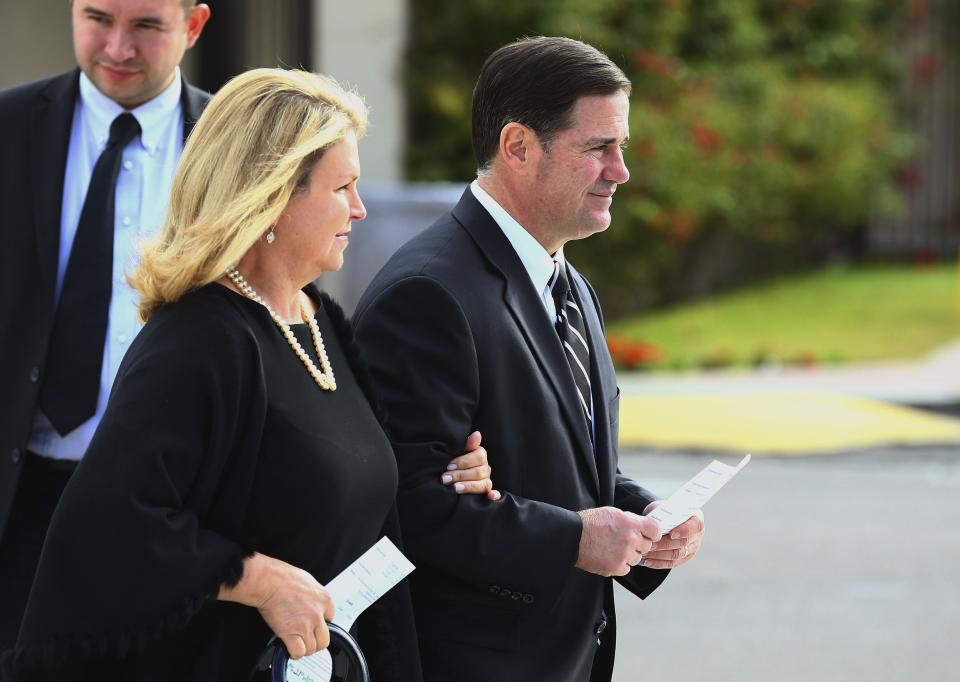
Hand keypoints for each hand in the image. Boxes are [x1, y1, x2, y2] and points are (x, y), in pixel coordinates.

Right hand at [219, 553, 334, 658]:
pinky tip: (290, 648)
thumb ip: (314, 595)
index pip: (331, 618)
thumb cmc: (283, 577)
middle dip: (315, 641)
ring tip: (297, 643)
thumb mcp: (308, 580)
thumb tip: (312, 601)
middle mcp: (317, 614)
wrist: (269, 581)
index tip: (314, 625)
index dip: (320, 623)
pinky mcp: (291, 633)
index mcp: (324, 599)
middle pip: (324, 639)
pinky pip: (298, 652)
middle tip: (307, 639)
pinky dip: (294, 653)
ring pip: (312, 649)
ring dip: (304, 648)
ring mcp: (305, 625)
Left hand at [441, 431, 501, 500]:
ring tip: (455, 488)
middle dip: (460, 475)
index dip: (463, 461)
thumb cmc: (453, 461)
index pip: (478, 457)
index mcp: (480, 455)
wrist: (449, 473)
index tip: (449, 466)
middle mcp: (485, 468)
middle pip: (478, 472)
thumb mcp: (459, 451)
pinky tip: (490, 497)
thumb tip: (477, 434)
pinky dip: (494, 495)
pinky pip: (494, 493)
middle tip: (445, 479)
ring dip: (469, 486)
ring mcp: (486, 480)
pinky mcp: (486, 492)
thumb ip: (468, 443)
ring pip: (483, 484)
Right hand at [575, 506, 661, 576]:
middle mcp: (630, 540)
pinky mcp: (616, 568)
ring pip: (637, 559)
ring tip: (614, 548)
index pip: (655, 530)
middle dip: (639, 544)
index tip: (649, 534)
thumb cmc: (590, 523)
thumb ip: (630, 520)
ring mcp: (624, 555)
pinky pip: (626, 568)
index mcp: (631, 524)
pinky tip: (609, 556)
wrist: (573, 537)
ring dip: (629, 555)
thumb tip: (641, 526)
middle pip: (647, 546)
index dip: (653, 533)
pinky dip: (620, 564)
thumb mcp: (613, 513)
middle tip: (625, 541)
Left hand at [640, 502, 704, 569]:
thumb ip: (661, 513)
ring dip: (659, 555)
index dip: (685, 531)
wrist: (663, 519)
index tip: (672, 534)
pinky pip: (672, 563)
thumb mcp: (662, 507)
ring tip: (645, 552)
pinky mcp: (684, 558)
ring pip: (677, 555)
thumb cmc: (663, 511)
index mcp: (695, 518)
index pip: (696, 526)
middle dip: (664, 544)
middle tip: (650, 544)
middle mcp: (696, 534)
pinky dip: (659, 563)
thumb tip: (653, 523)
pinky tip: (647, 561)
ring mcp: (692, 548)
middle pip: (683, 542)